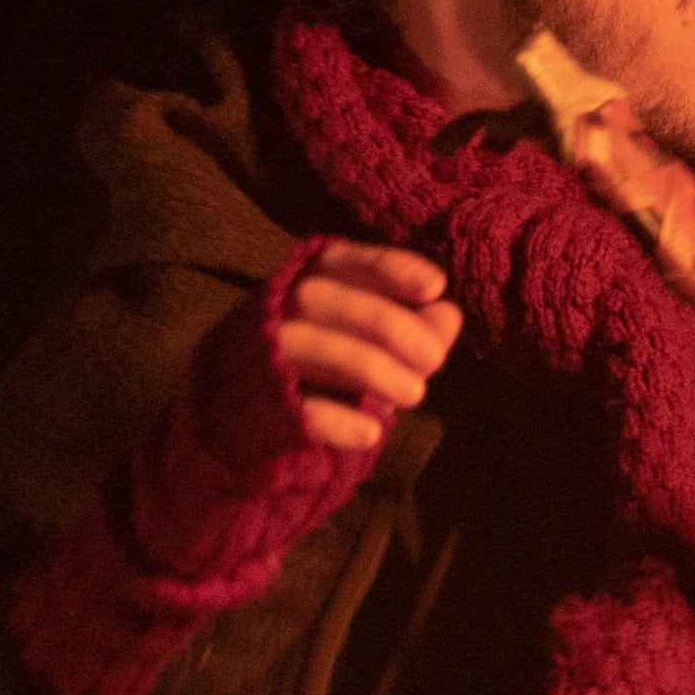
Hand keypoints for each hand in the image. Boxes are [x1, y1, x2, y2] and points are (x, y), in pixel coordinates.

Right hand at [243, 241, 462, 457]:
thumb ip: (410, 328)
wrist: (245, 430)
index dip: (386, 267)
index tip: (435, 286)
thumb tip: (449, 313)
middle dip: (386, 324)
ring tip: (417, 394)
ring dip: (370, 368)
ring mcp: (255, 359)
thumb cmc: (321, 372)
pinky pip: (290, 406)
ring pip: (305, 345)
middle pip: (318, 297)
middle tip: (434, 359)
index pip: (337, 261)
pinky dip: (335, 419)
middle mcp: (271, 313)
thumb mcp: (368, 345)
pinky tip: (371, 433)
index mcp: (300, 285)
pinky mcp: (251, 408)